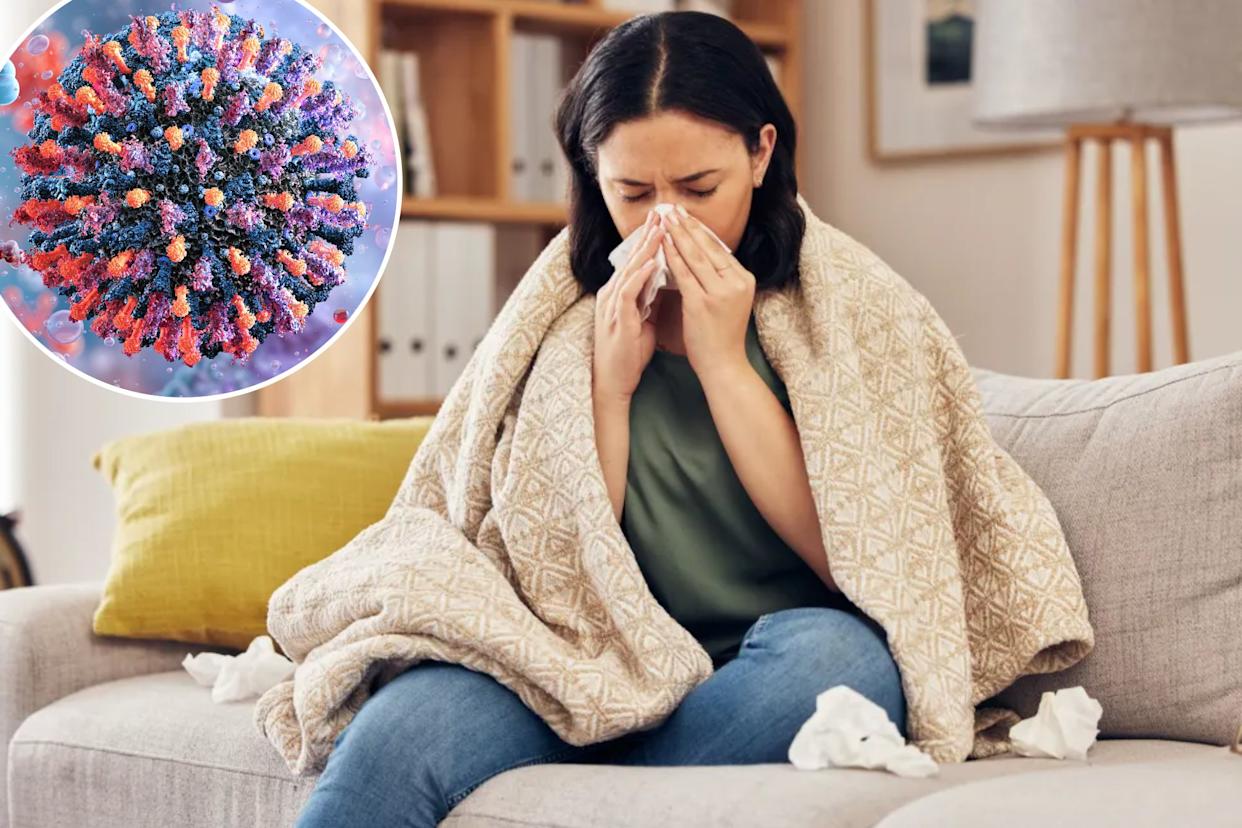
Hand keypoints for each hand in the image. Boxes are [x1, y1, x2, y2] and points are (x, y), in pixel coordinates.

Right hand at [593, 209, 665, 402]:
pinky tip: (653, 263)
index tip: (665, 223)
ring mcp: (612, 305)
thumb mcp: (642, 319)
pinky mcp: (617, 319)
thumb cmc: (629, 353)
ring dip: (645, 249)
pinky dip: (641, 276)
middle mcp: (612, 294)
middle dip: (647, 235)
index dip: (649, 241)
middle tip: (662, 213)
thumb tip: (665, 282)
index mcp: (618, 293)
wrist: (614, 381)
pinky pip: (628, 292)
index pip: (635, 261)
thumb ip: (649, 299)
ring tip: (661, 230)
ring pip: (629, 270)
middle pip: (630, 258)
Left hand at [659, 205, 753, 383]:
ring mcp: (720, 292)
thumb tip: (703, 255)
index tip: (686, 215)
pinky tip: (661, 244)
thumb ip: (720, 278)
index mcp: (744, 279)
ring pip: (694, 256)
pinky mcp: (702, 302)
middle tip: (672, 207)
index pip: (718, 248)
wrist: (723, 365)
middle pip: (707, 247)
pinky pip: (683, 273)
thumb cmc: (721, 335)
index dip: (700, 230)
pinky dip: (671, 256)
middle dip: (687, 225)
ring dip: (677, 235)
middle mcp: (736, 282)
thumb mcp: (729, 301)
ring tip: (664, 219)